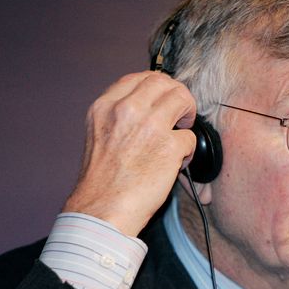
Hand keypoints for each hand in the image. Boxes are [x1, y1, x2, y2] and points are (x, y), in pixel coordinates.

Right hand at [63, 71, 196, 235]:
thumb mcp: (98, 134)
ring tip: (181, 132)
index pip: (138, 78)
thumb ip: (119, 115)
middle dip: (177, 95)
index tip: (163, 99)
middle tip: (180, 114)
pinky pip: (190, 136)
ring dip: (188, 114)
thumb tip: (148, 105)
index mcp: (105, 106)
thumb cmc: (102, 181)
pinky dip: (188, 150)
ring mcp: (149, 126)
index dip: (157, 86)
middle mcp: (126, 110)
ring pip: (182, 99)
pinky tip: (177, 161)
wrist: (103, 210)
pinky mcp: (169, 147)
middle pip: (164, 83)